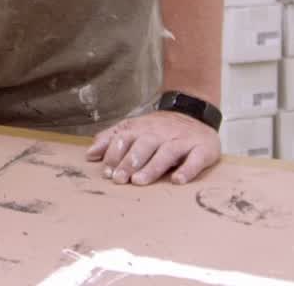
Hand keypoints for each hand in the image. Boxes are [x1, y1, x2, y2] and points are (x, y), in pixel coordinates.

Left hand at [85, 109, 220, 185]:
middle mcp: (162, 133)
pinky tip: (178, 180)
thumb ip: (112, 139)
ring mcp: (183, 140)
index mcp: (143, 128)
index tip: (106, 171)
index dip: (115, 154)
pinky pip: (196, 158)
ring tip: (140, 181)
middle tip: (119, 179)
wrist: (195, 112)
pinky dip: (187, 169)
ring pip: (167, 152)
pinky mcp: (203, 148)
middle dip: (130, 161)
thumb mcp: (135, 128)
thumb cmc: (160, 129)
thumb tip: (90, 154)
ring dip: (152, 167)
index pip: (126, 138)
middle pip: (144, 145)